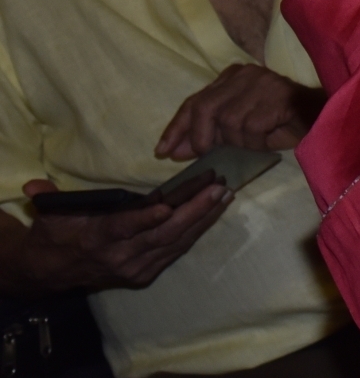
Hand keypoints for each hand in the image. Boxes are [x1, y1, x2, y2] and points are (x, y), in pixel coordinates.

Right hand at [13, 178, 230, 291]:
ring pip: (175, 242)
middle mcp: (119, 257)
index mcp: (96, 239)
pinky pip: (176, 250)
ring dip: (203, 218)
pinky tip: (214, 211)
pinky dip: (197, 230)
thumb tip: (35, 187)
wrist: (52, 272)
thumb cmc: (56, 234)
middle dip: (193, 211)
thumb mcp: (51, 215)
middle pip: (161, 234)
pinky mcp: (146, 272)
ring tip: (224, 194)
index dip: (145, 219)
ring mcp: (135, 267)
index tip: (167, 206)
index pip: (124, 229)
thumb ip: (50, 199)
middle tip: (216, 187)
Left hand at [155, 64, 324, 160]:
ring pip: (228, 122)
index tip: (163, 150)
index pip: (195, 101)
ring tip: (256, 140)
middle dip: (199, 137)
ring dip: (239, 140)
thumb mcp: (237, 129)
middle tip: (202, 154)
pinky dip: (256, 141)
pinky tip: (270, 136)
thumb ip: (209, 134)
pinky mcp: (274, 99)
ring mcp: (261, 85)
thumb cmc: (278, 124)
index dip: (177, 127)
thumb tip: (174, 150)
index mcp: (233, 75)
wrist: (319, 118)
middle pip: (205, 109)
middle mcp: (245, 75)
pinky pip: (250, 130)